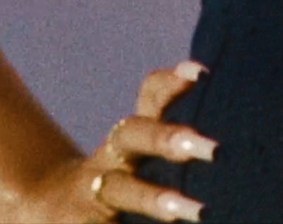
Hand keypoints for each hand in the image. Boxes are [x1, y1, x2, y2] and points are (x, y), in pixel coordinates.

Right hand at [19, 60, 214, 222]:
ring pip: (121, 189)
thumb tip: (229, 110)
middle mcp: (111, 157)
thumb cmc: (118, 179)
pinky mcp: (83, 223)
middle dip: (168, 139)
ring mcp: (93, 191)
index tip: (200, 74)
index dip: (170, 83)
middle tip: (214, 150)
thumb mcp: (140, 153)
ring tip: (197, 212)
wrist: (53, 209)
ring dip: (155, 199)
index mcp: (131, 136)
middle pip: (132, 135)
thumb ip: (171, 133)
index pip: (150, 97)